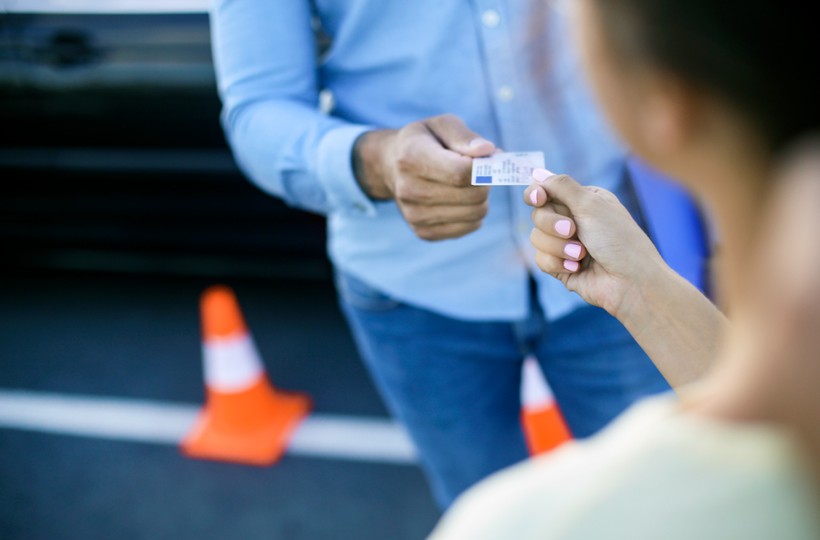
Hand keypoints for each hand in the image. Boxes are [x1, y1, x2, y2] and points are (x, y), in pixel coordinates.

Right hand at [352, 114, 494, 240]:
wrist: (391, 166)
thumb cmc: (425, 142)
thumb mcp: (441, 126)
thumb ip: (464, 137)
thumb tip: (487, 151)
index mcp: (411, 156)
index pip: (461, 172)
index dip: (484, 167)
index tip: (489, 160)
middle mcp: (409, 189)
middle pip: (473, 195)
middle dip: (485, 182)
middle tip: (479, 171)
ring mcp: (414, 215)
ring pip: (476, 213)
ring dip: (481, 197)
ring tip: (467, 184)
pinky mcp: (423, 232)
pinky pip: (470, 227)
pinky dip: (473, 213)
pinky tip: (460, 199)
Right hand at [523, 169, 666, 316]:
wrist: (631, 282)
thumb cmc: (618, 240)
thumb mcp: (591, 204)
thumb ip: (561, 186)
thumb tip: (537, 173)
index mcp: (583, 201)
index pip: (547, 191)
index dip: (536, 194)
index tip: (538, 198)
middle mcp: (573, 220)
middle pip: (538, 215)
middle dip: (552, 224)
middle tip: (573, 230)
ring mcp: (566, 245)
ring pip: (536, 238)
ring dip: (558, 247)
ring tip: (582, 254)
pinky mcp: (561, 267)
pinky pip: (540, 260)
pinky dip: (557, 263)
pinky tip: (577, 267)